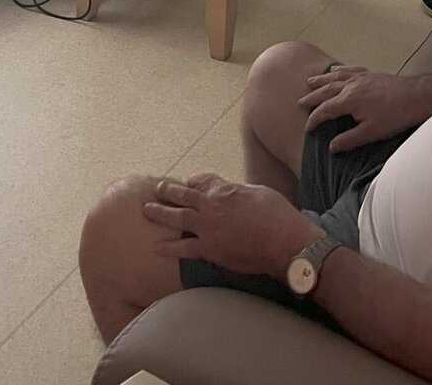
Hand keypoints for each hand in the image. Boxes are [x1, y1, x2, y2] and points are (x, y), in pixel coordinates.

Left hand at [143, 174, 307, 275]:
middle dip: (168, 191)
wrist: (283, 242)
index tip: (189, 183)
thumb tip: (232, 195)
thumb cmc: (277, 215)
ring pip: (177, 217)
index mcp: (224, 189)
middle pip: (184, 195)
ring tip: (147, 210)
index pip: (202, 180)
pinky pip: (183, 248)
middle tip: (158, 189)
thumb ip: (239, 192)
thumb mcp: (258, 192)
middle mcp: (211, 206)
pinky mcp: (209, 250)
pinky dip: (169, 247)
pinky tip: (157, 247)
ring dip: (160, 213)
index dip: (194, 181)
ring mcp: (208, 228)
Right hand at [300, 66, 431, 151]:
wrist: (416, 96)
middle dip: (312, 97)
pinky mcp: (371, 75)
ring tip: (311, 81)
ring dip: (322, 80)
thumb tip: (331, 147)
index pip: (325, 110)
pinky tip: (338, 70)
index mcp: (348, 100)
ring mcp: (361, 78)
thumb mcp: (370, 132)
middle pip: (326, 90)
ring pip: (336, 77)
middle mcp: (351, 86)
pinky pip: (350, 70)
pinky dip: (341, 70)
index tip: (307, 127)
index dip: (314, 119)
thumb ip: (349, 140)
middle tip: (300, 102)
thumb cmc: (394, 116)